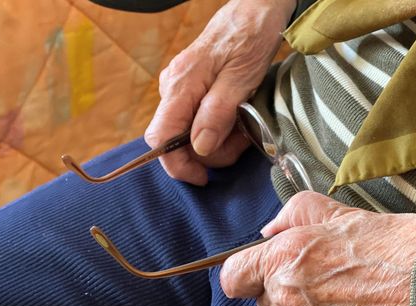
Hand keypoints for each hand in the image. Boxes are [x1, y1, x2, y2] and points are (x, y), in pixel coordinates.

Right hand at [145, 0, 295, 184]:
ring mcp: (181, 88)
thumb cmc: (249, 39)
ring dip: (217, 140)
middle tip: (240, 144)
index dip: (177, 165)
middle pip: (175, 140)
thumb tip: (199, 148)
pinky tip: (236, 120)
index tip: (201, 178)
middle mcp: (173, 88)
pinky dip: (218, 127)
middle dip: (208, 153)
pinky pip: (197, 118)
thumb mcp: (239, 80)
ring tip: (243, 128)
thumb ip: (217, 114)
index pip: (161, 138)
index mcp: (180, 86)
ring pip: (189, 132)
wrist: (254, 11)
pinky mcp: (192, 88)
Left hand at [221, 192, 415, 305]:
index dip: (248, 272)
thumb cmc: (401, 249)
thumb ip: (295, 214)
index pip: (234, 277)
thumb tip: (270, 230)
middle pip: (267, 304)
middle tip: (329, 279)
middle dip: (287, 292)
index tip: (262, 271)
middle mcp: (291, 301)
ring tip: (354, 300)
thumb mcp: (345, 214)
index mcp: (286, 259)